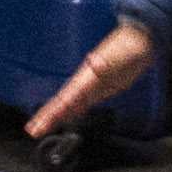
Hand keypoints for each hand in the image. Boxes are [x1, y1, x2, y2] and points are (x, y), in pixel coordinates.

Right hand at [30, 20, 158, 137]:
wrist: (138, 41)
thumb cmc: (127, 47)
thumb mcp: (117, 54)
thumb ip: (106, 62)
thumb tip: (96, 64)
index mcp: (86, 77)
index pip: (64, 98)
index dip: (51, 112)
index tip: (38, 123)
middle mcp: (85, 83)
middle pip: (62, 103)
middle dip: (47, 117)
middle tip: (33, 130)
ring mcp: (92, 86)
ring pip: (69, 104)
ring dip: (56, 116)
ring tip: (42, 127)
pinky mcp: (100, 88)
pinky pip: (81, 103)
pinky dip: (72, 112)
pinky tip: (67, 117)